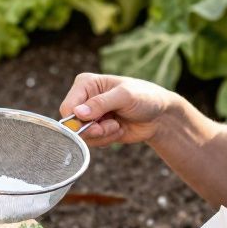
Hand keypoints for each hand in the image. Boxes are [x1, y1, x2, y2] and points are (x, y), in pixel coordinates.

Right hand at [58, 73, 178, 147]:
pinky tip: (119, 130)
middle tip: (112, 126)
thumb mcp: (124, 96)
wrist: (159, 115)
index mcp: (85, 84)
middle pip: (72, 125)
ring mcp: (90, 116)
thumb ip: (101, 103)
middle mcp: (84, 99)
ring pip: (82, 136)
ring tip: (117, 126)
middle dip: (93, 130)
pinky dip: (106, 140)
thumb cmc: (144, 97)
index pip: (67, 107)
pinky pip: (93, 142)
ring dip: (103, 135)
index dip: (78, 120)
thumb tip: (78, 113)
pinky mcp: (97, 130)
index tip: (96, 122)